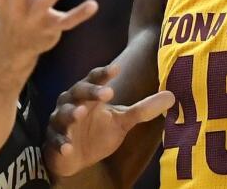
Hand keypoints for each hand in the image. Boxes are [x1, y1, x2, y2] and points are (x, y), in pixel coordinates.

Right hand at [45, 64, 175, 176]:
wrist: (75, 158)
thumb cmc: (97, 133)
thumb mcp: (122, 121)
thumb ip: (142, 109)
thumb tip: (171, 96)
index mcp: (89, 95)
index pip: (95, 79)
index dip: (104, 74)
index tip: (116, 69)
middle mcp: (72, 103)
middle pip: (79, 91)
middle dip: (91, 91)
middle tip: (107, 92)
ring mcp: (61, 122)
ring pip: (63, 114)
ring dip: (71, 113)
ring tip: (80, 114)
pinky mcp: (54, 141)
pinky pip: (56, 141)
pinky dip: (61, 143)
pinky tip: (68, 147)